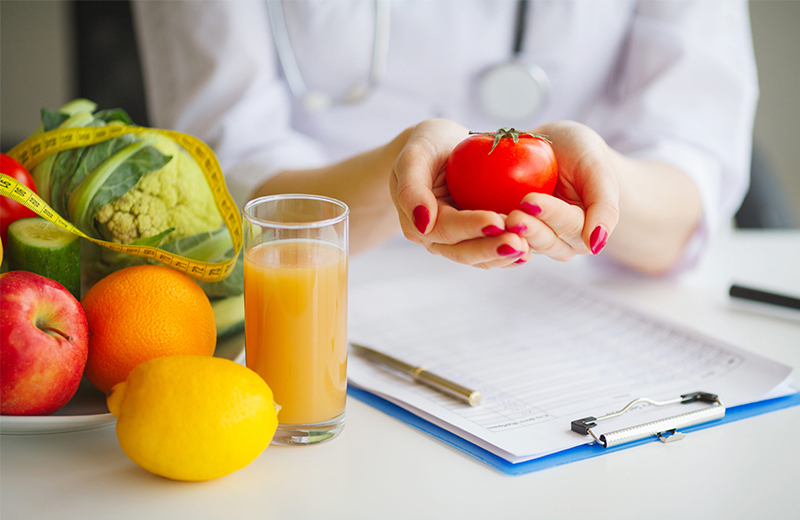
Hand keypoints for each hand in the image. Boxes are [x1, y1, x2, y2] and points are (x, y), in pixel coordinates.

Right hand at [390, 119, 529, 268]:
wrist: (440, 148)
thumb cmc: (427, 146)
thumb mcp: (414, 156)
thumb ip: (412, 188)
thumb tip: (422, 223)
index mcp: (418, 222)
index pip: (446, 229)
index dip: (470, 227)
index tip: (496, 221)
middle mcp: (437, 239)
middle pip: (464, 251)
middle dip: (491, 249)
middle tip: (518, 243)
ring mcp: (459, 241)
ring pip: (481, 258)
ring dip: (504, 255)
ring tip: (528, 247)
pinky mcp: (478, 237)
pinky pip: (494, 248)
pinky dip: (511, 252)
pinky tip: (532, 246)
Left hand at [504, 121, 619, 259]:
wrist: (552, 147)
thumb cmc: (580, 153)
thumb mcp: (596, 167)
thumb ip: (604, 204)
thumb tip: (596, 244)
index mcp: (587, 229)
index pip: (570, 225)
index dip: (550, 214)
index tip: (529, 200)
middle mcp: (562, 241)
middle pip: (545, 241)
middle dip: (528, 229)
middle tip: (510, 215)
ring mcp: (534, 240)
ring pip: (523, 246)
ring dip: (509, 236)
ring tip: (496, 220)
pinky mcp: (510, 234)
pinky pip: (500, 239)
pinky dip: (491, 234)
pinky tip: (478, 223)